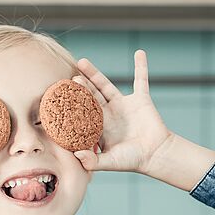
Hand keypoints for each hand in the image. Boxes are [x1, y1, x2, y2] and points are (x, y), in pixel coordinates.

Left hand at [72, 50, 173, 176]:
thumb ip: (94, 161)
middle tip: (67, 76)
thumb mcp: (111, 162)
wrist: (155, 155)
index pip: (81, 113)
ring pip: (106, 85)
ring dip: (95, 73)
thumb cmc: (132, 160)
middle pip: (90, 96)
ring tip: (82, 62)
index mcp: (99, 127)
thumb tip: (77, 155)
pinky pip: (141, 80)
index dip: (71, 105)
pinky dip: (141, 67)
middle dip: (79, 86)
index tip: (59, 98)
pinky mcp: (140, 100)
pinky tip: (139, 53)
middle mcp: (108, 114)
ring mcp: (123, 105)